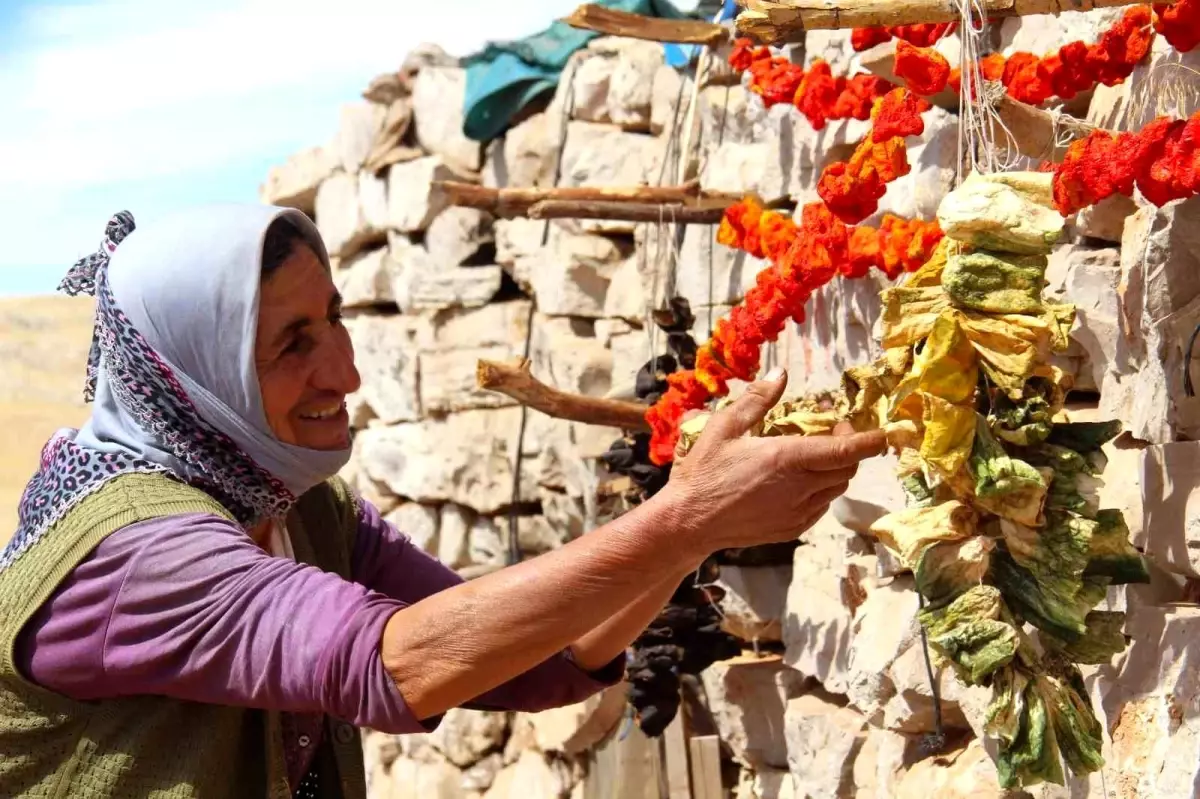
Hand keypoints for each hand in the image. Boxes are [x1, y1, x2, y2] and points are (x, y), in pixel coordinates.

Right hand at [659, 367, 886, 553]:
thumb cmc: (703, 472)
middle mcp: (799, 488)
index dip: (870, 440)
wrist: (689, 522)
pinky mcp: (792, 528)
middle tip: (833, 427)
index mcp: (786, 459)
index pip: (845, 449)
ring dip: (836, 468)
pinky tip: (799, 479)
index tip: (884, 432)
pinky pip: (821, 506)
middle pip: (847, 468)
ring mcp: (798, 512)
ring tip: (814, 452)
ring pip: (836, 488)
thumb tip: (782, 373)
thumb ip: (758, 399)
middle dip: (850, 446)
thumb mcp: (724, 427)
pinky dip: (821, 489)